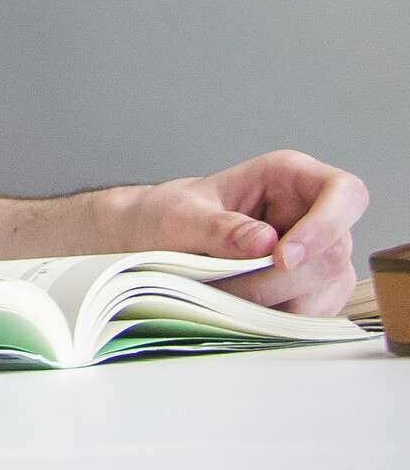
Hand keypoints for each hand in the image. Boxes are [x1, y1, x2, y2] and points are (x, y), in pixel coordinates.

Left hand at [101, 150, 369, 314]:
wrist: (152, 242)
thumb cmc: (167, 216)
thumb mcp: (179, 214)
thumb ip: (219, 226)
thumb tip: (264, 242)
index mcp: (290, 177)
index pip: (346, 193)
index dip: (326, 226)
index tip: (282, 259)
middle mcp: (314, 215)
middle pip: (331, 256)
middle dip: (276, 280)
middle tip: (224, 283)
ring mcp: (320, 257)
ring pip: (324, 292)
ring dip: (272, 304)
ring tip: (222, 292)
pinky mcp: (314, 293)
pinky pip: (312, 317)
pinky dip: (275, 321)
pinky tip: (239, 309)